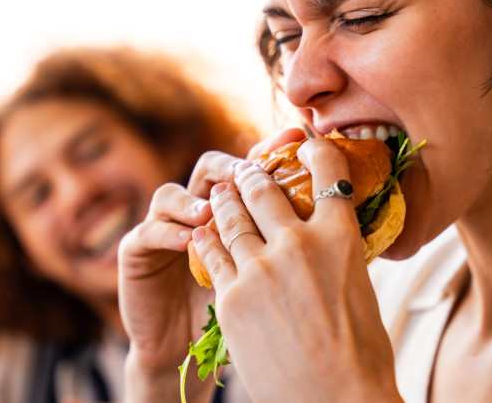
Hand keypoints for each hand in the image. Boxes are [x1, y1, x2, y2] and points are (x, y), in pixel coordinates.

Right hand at [117, 128, 304, 401]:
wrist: (191, 354)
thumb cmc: (243, 317)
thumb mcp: (274, 279)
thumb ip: (299, 246)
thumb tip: (354, 219)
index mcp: (236, 210)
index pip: (251, 167)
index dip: (272, 150)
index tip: (298, 137)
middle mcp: (199, 210)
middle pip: (213, 169)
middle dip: (234, 168)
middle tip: (251, 173)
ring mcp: (165, 229)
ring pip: (171, 193)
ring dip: (195, 198)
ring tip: (214, 210)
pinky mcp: (137, 254)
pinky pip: (148, 232)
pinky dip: (167, 232)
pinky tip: (190, 241)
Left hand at [190, 138, 401, 402]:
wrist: (336, 401)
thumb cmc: (361, 353)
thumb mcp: (360, 288)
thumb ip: (336, 254)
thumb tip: (326, 239)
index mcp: (340, 237)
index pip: (327, 172)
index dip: (313, 150)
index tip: (302, 144)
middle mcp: (298, 242)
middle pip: (265, 190)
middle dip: (252, 175)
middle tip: (245, 170)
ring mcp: (260, 269)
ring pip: (232, 218)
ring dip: (224, 201)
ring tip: (220, 193)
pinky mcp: (231, 297)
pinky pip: (213, 255)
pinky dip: (208, 240)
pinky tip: (204, 233)